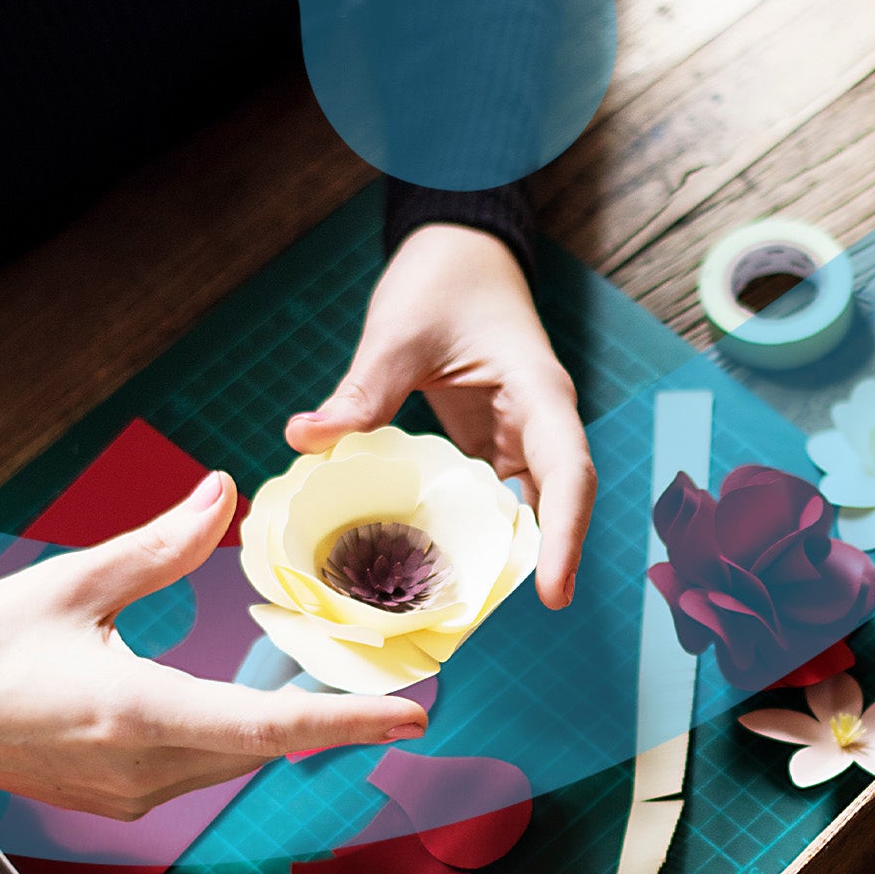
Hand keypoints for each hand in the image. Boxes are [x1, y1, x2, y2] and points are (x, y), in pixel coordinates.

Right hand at [0, 473, 427, 819]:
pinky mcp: (118, 799)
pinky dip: (239, 734)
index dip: (350, 722)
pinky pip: (203, 768)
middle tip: (391, 684)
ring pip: (237, 760)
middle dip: (331, 717)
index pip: (272, 726)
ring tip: (333, 685)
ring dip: (283, 724)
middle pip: (266, 746)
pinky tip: (251, 699)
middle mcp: (141, 769)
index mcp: (137, 714)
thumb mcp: (75, 582)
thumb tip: (224, 495)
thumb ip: (164, 545)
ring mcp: (129, 795)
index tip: (412, 717)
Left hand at [286, 225, 594, 609]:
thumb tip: (305, 438)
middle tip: (496, 620)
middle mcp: (541, 427)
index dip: (564, 536)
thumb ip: (362, 389)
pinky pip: (489, 501)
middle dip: (539, 564)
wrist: (459, 253)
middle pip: (557, 506)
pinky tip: (430, 568)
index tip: (551, 593)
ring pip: (525, 511)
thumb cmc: (443, 280)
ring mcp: (519, 440)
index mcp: (538, 396)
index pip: (569, 475)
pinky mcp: (492, 448)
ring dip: (501, 556)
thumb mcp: (399, 331)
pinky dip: (467, 535)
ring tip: (459, 611)